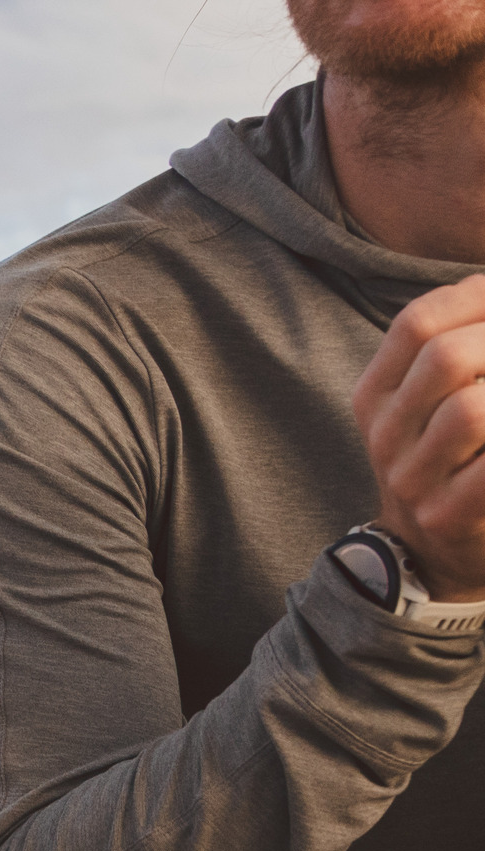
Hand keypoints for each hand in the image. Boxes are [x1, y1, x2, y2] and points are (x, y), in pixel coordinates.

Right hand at [355, 273, 484, 600]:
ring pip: (472, 410)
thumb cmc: (454, 457)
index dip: (477, 297)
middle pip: (445, 357)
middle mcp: (384, 437)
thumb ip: (460, 346)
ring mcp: (413, 481)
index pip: (418, 323)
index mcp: (375, 397)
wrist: (434, 553)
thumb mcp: (433, 400)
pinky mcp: (450, 517)